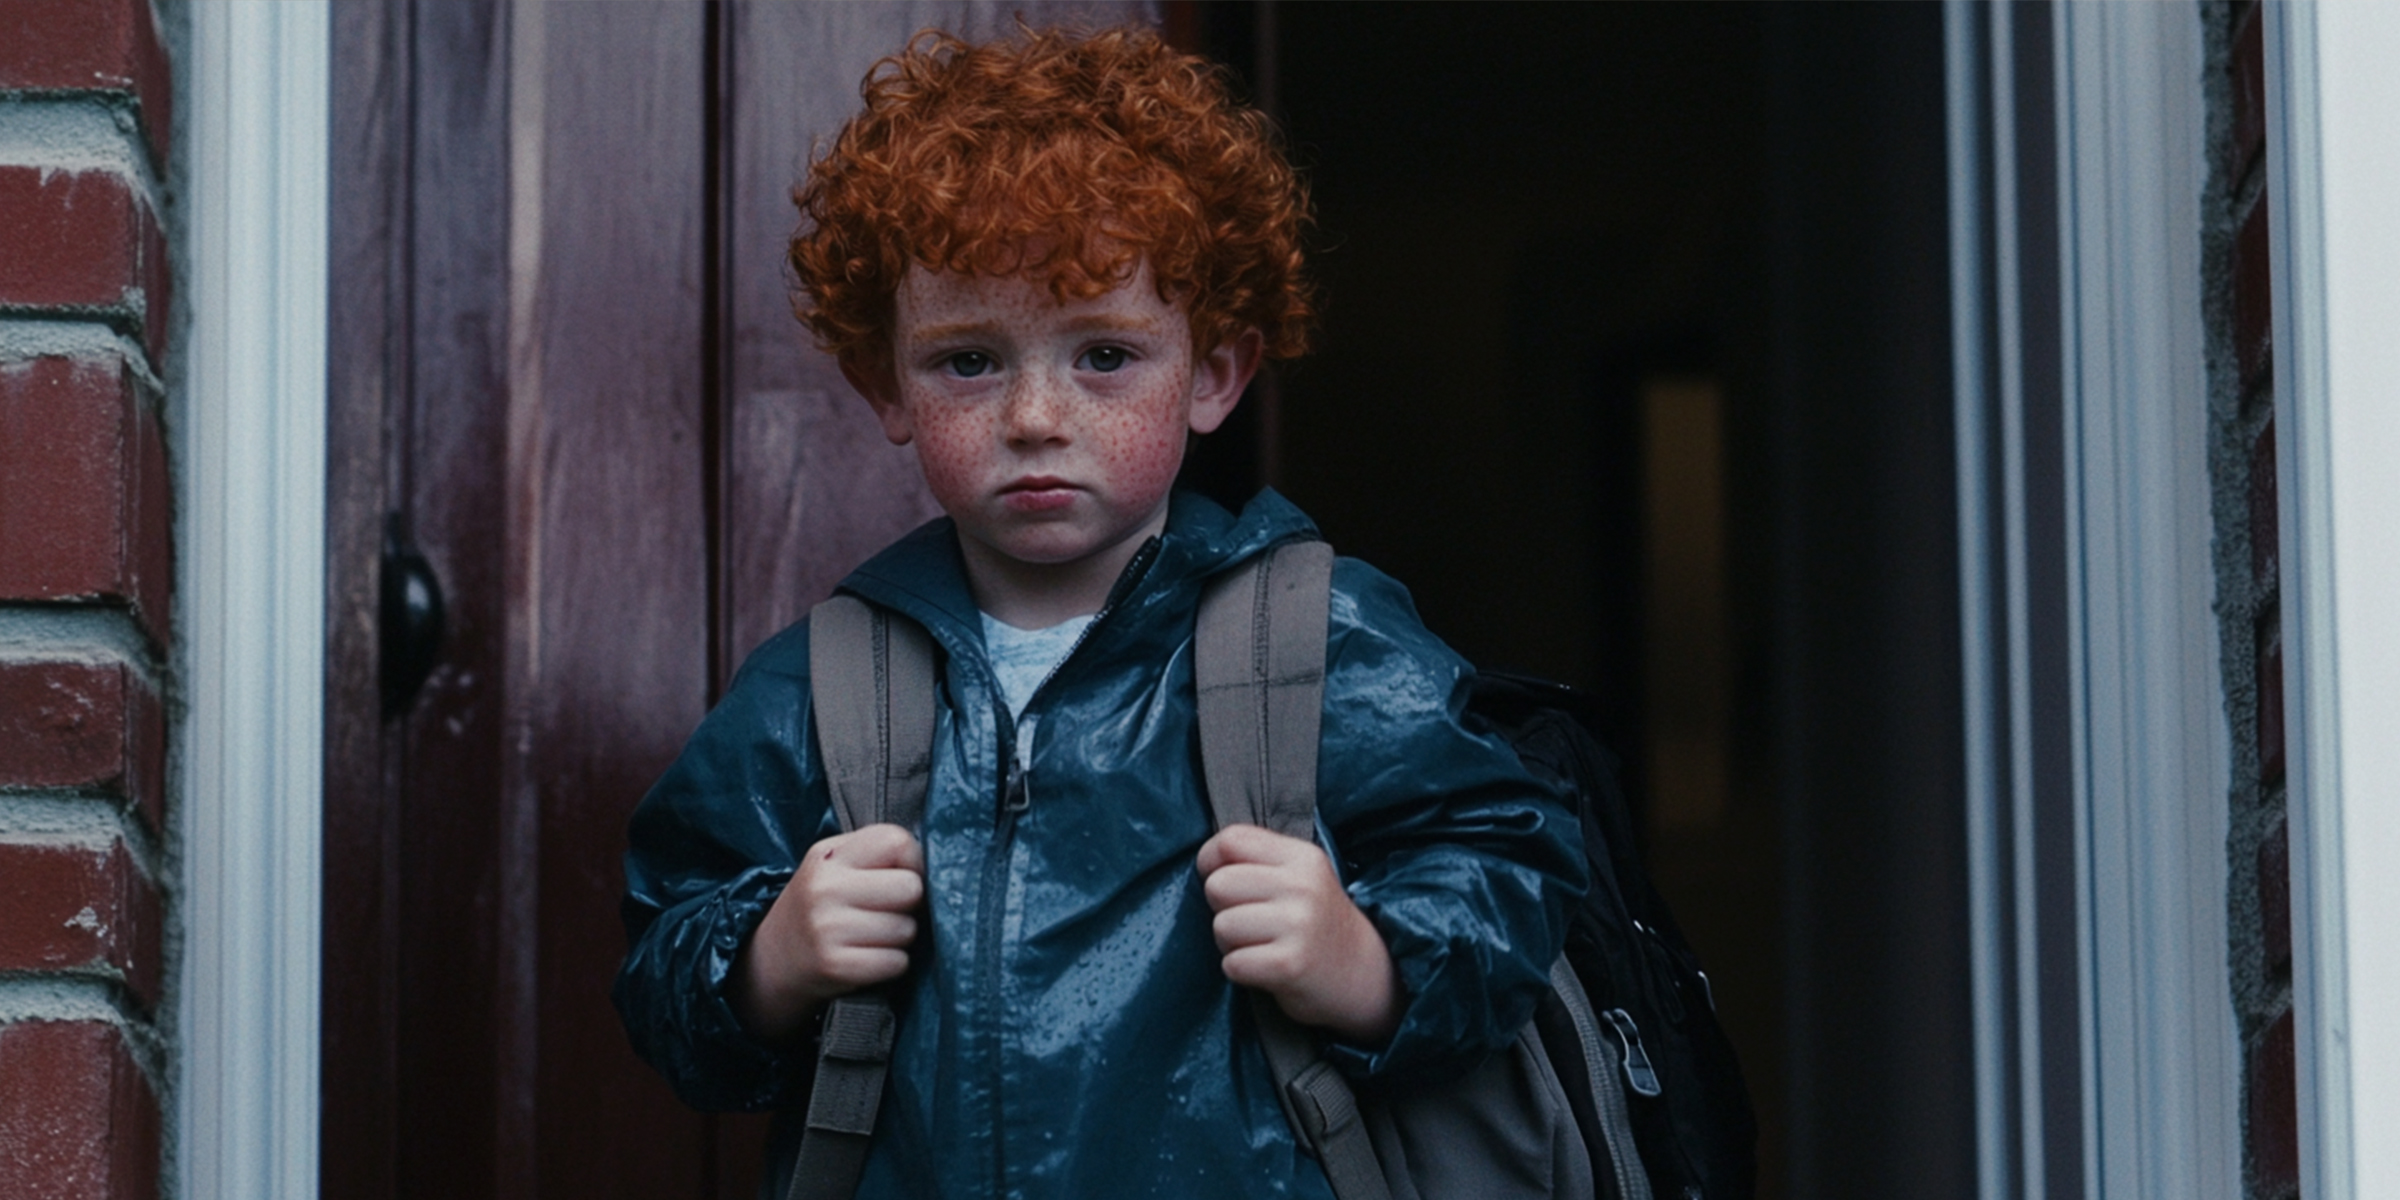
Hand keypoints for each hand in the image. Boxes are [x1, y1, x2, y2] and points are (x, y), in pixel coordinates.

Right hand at [733, 823, 924, 1045]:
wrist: (772, 962)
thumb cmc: (821, 909)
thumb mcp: (835, 868)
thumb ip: (877, 857)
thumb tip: (942, 866)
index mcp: (829, 855)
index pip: (899, 841)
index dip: (913, 863)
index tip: (899, 877)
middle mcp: (825, 888)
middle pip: (911, 888)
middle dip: (909, 905)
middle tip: (887, 912)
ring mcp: (827, 928)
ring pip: (907, 929)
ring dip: (900, 938)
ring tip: (872, 937)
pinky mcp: (835, 966)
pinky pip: (896, 963)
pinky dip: (891, 965)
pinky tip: (868, 959)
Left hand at [1196, 824, 1401, 1043]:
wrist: (1363, 976)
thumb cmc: (1316, 924)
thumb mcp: (1301, 877)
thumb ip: (1259, 860)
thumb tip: (1206, 860)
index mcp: (1302, 857)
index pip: (1231, 839)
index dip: (1212, 861)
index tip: (1226, 882)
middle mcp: (1302, 886)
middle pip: (1218, 885)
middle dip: (1223, 909)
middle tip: (1252, 924)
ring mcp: (1298, 925)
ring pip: (1221, 926)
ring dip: (1232, 945)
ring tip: (1262, 947)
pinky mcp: (1289, 964)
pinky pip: (1232, 964)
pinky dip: (1241, 971)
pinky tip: (1266, 969)